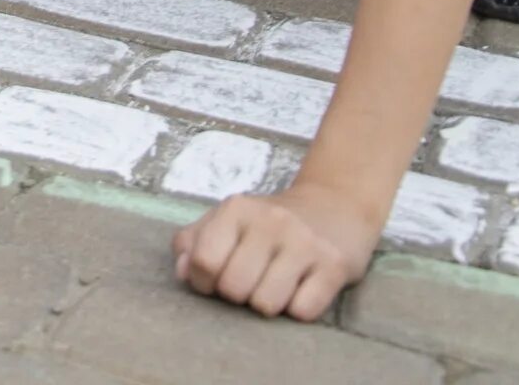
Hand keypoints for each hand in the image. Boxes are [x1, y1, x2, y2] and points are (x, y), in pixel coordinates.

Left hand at [174, 182, 379, 320]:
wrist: (335, 206)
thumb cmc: (269, 224)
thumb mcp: (226, 221)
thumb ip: (193, 243)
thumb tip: (182, 272)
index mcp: (236, 209)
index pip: (203, 262)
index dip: (205, 281)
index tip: (218, 278)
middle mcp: (271, 221)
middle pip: (234, 289)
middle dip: (238, 295)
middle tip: (253, 280)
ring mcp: (305, 242)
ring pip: (266, 305)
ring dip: (268, 304)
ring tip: (277, 284)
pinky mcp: (335, 265)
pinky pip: (302, 311)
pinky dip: (298, 309)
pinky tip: (303, 288)